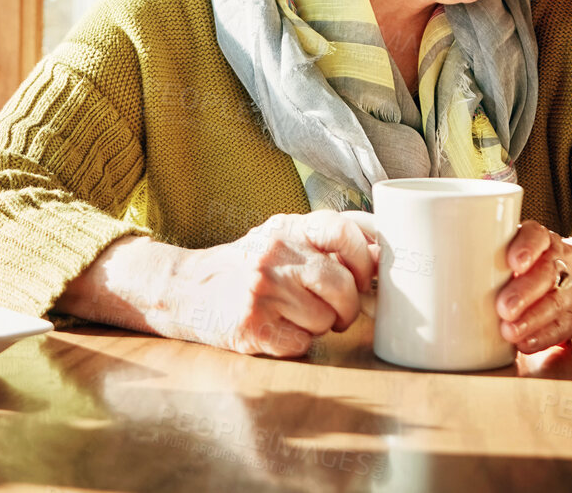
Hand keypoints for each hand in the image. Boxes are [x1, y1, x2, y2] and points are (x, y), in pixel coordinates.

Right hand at [164, 211, 376, 357]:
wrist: (188, 289)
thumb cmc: (247, 265)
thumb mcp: (281, 237)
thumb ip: (325, 240)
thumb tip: (382, 252)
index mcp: (287, 228)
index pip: (343, 230)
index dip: (365, 256)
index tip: (364, 274)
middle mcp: (273, 254)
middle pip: (341, 285)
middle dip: (348, 306)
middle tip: (339, 311)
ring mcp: (262, 290)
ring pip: (325, 318)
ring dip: (321, 325)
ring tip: (299, 317)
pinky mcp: (252, 326)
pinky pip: (302, 343)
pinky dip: (299, 342)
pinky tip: (281, 330)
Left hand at [494, 222, 571, 353]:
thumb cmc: (533, 262)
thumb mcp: (518, 247)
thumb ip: (489, 253)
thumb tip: (441, 268)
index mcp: (542, 241)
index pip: (537, 236)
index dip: (527, 248)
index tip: (515, 262)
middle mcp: (557, 263)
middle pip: (545, 274)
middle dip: (524, 292)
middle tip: (504, 307)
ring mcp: (568, 291)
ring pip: (553, 303)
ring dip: (531, 319)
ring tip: (510, 331)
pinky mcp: (570, 317)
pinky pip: (559, 328)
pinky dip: (542, 337)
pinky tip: (525, 342)